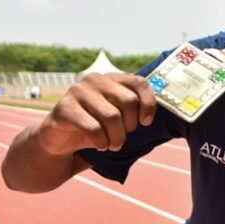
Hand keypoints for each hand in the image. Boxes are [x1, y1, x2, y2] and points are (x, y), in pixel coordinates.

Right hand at [34, 73, 155, 154]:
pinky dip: (101, 142)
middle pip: (128, 101)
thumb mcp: (118, 116)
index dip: (149, 104)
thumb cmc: (95, 127)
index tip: (146, 122)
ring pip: (112, 116)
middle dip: (130, 126)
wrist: (59, 140)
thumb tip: (165, 110)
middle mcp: (94, 79)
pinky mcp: (63, 108)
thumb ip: (135, 108)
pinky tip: (100, 145)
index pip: (140, 83)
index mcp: (111, 78)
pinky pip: (94, 128)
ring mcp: (77, 91)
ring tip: (112, 144)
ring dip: (117, 138)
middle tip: (123, 136)